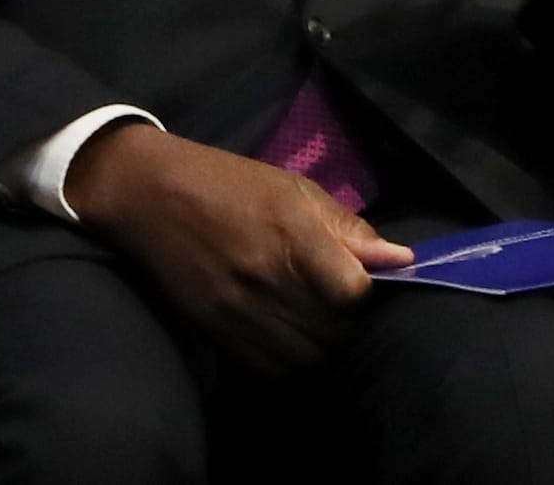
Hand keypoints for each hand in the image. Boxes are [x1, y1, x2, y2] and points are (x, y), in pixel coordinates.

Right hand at [64, 121, 412, 371]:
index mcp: (293, 234)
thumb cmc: (231, 184)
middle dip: (350, 323)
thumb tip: (401, 259)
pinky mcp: (215, 332)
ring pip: (305, 357)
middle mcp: (267, 279)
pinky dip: (289, 359)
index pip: (353, 291)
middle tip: (348, 306)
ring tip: (320, 321)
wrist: (152, 197)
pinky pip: (269, 368)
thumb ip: (347, 228)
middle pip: (334, 331)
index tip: (371, 286)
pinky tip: (290, 334)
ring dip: (322, 345)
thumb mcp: (295, 190)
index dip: (371, 295)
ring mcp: (239, 312)